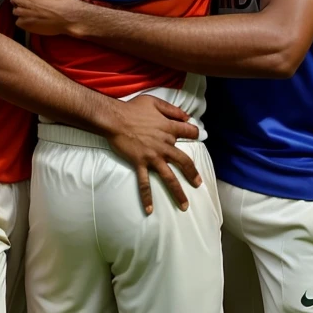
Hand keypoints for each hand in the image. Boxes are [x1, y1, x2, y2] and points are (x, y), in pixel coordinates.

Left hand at [11, 0, 84, 34]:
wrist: (68, 15)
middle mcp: (20, 0)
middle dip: (22, 0)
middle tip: (35, 2)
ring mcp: (21, 13)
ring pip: (16, 11)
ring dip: (23, 10)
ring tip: (36, 11)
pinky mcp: (24, 24)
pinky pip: (19, 22)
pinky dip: (25, 21)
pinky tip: (35, 20)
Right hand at [106, 94, 200, 214]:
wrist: (115, 118)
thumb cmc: (133, 108)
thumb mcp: (155, 102)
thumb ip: (172, 109)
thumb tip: (187, 117)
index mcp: (169, 128)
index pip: (189, 132)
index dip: (194, 133)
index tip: (197, 136)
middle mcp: (164, 145)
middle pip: (184, 161)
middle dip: (192, 173)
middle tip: (198, 183)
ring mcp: (153, 156)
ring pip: (169, 177)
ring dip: (178, 192)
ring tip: (184, 205)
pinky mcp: (140, 163)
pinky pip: (144, 183)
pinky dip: (146, 197)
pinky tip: (149, 210)